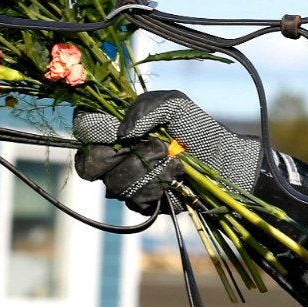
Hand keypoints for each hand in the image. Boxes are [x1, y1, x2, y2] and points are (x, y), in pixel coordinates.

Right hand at [73, 90, 261, 213]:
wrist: (223, 162)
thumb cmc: (197, 129)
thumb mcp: (174, 105)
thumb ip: (145, 107)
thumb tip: (122, 133)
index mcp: (117, 127)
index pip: (84, 127)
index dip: (92, 129)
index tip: (120, 130)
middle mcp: (115, 154)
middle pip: (90, 162)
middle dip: (122, 155)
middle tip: (156, 146)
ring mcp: (125, 180)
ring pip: (113, 182)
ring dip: (147, 170)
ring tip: (173, 160)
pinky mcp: (139, 201)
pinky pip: (133, 199)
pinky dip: (156, 187)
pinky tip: (173, 179)